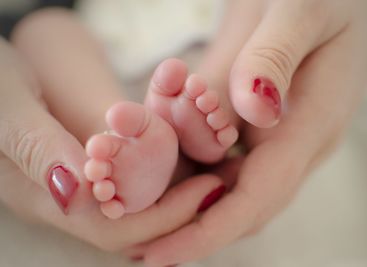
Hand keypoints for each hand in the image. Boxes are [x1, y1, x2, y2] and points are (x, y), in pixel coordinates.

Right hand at [0, 37, 223, 256]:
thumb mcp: (9, 105)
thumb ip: (39, 148)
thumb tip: (76, 192)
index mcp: (42, 194)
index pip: (111, 226)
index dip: (162, 216)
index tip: (208, 191)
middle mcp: (63, 199)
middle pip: (129, 224)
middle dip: (178, 210)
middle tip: (221, 185)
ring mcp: (76, 184)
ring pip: (134, 205)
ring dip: (175, 195)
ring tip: (217, 173)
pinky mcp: (86, 166)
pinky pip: (131, 182)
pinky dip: (162, 175)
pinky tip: (191, 158)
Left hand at [140, 0, 366, 264]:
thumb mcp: (304, 10)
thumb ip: (275, 57)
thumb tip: (253, 112)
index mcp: (309, 124)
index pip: (257, 197)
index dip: (207, 231)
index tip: (158, 255)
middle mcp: (291, 142)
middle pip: (237, 204)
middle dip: (187, 228)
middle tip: (133, 243)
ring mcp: (275, 134)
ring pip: (225, 184)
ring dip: (181, 202)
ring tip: (134, 212)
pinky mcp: (258, 122)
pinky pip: (220, 157)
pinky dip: (185, 168)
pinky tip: (154, 170)